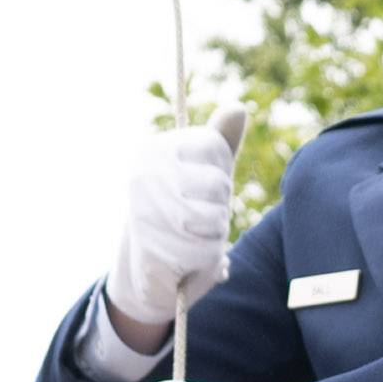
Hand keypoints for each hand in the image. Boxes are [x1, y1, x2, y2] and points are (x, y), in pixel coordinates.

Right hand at [105, 108, 240, 349]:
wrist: (146, 273)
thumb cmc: (182, 215)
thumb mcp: (203, 173)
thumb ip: (221, 141)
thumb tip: (238, 108)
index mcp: (154, 149)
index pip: (216, 147)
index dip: (219, 174)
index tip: (197, 188)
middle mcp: (144, 175)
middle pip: (218, 185)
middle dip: (218, 209)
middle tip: (195, 220)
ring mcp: (145, 212)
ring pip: (214, 219)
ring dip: (214, 237)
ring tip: (193, 240)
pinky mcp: (154, 250)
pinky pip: (207, 251)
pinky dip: (207, 261)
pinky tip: (187, 261)